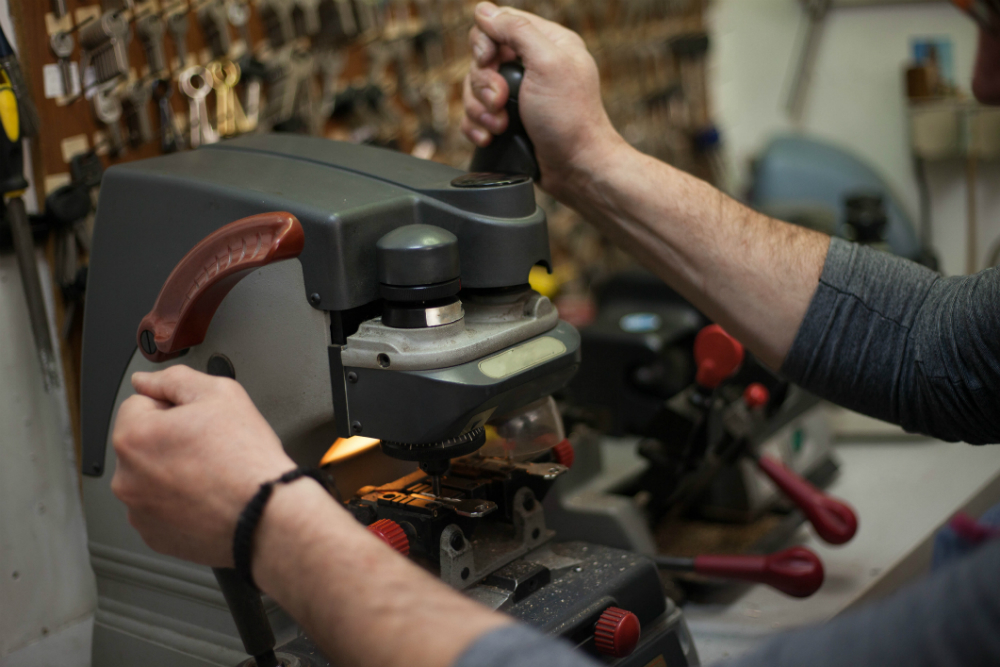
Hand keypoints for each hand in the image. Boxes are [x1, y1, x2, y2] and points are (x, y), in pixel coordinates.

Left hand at [111, 365, 294, 565]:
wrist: (268, 514)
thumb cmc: (247, 458)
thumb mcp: (219, 393)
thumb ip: (174, 378)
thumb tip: (145, 380)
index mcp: (133, 437)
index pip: (139, 404)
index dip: (174, 406)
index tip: (200, 421)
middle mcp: (126, 478)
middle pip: (144, 442)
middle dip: (170, 439)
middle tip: (211, 446)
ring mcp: (139, 512)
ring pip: (152, 477)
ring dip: (173, 471)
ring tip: (213, 474)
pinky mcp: (155, 536)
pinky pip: (161, 508)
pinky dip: (179, 502)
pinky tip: (208, 497)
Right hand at [462, 2, 624, 199]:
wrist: (575, 168)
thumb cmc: (569, 118)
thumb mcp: (547, 63)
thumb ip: (516, 30)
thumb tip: (484, 11)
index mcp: (547, 43)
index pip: (499, 24)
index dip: (485, 41)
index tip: (488, 61)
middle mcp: (532, 66)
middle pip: (482, 58)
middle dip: (484, 83)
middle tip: (500, 100)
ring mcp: (519, 95)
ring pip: (474, 89)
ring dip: (480, 109)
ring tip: (499, 125)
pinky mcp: (508, 121)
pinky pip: (475, 115)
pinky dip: (477, 126)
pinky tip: (490, 136)